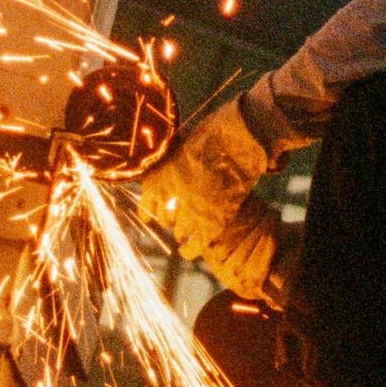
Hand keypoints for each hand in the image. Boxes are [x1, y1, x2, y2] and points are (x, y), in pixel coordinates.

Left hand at [133, 98, 280, 299]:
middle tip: (172, 218)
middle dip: (168, 218)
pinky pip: (196, 245)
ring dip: (180, 231)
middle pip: (164, 217)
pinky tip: (186, 251)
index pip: (147, 201)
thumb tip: (160, 155)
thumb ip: (169, 156)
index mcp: (159, 175)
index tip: (148, 214)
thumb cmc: (213, 135)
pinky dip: (190, 250)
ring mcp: (193, 209)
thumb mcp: (183, 141)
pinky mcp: (213, 222)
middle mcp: (171, 196)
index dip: (146, 210)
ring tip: (183, 232)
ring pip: (179, 230)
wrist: (238, 141)